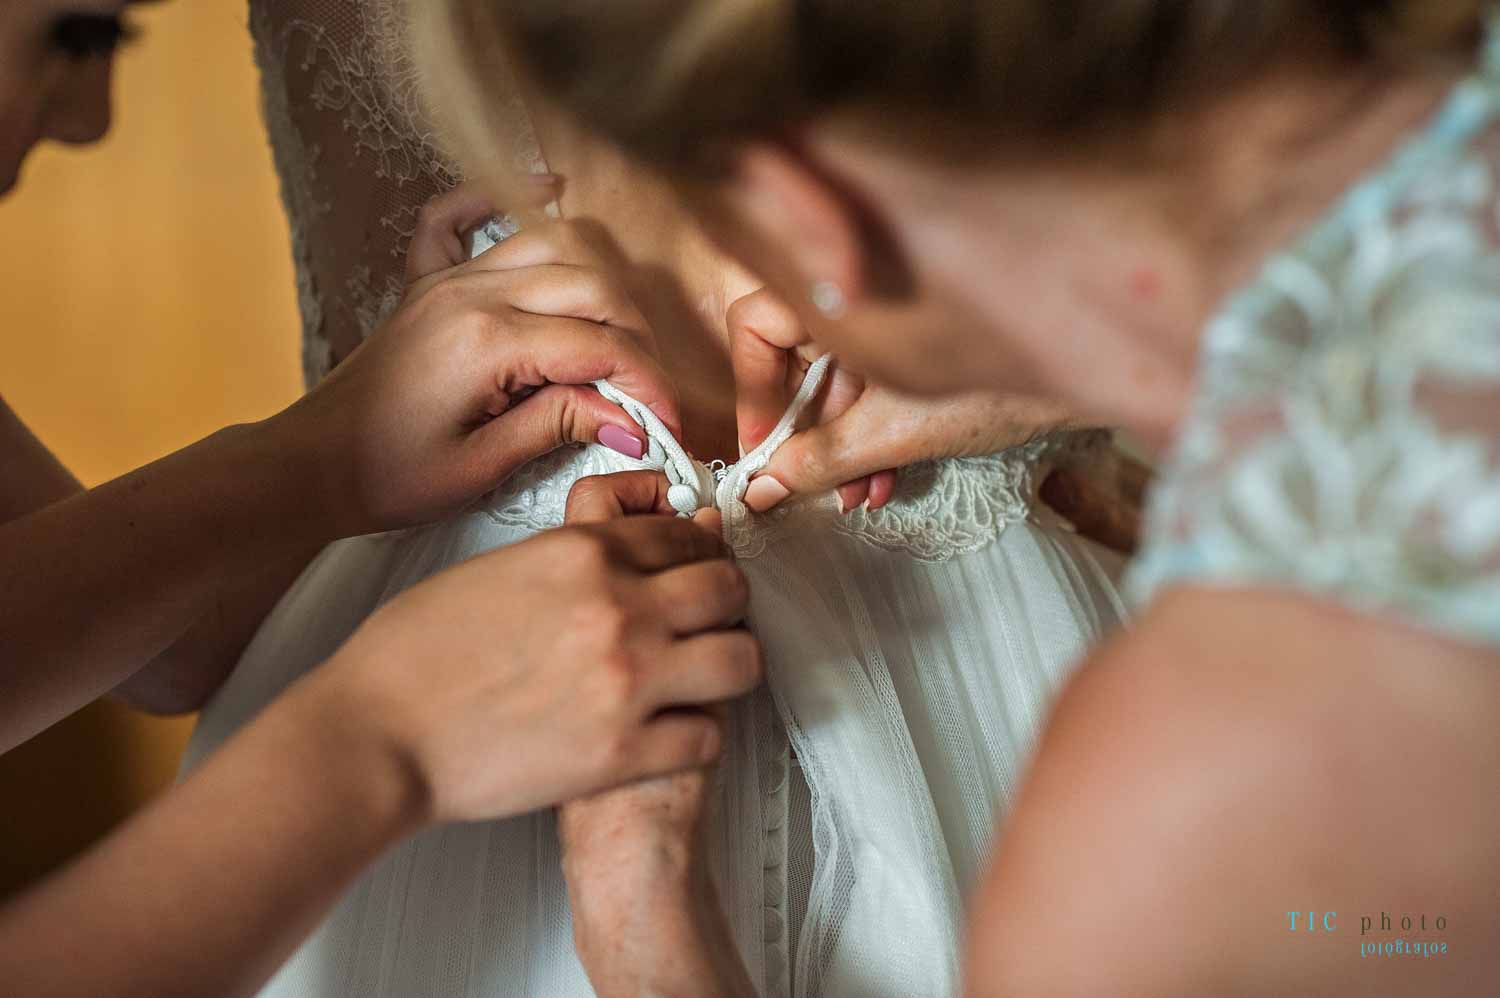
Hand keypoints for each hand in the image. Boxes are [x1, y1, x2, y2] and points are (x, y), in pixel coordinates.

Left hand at [267, 186, 679, 535]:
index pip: (599, 345)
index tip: (668, 423)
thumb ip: (559, 425)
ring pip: (552, 244)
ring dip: (600, 280)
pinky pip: (462, 217)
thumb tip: (631, 418)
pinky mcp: (428, 282)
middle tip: (647, 390)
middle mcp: (471, 294)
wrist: (311, 465)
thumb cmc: (389, 476)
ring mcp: (448, 280)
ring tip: (619, 334)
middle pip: (591, 285)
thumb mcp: (481, 467)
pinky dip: (503, 197)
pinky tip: (546, 188)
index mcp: (486, 343)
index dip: (647, 384)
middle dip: (636, 337)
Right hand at [310, 470, 760, 824]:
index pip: (682, 535)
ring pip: (739, 661)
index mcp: (582, 551)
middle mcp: (618, 606)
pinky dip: (698, 736)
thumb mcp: (496, 569)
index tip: (696, 571)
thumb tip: (609, 558)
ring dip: (728, 668)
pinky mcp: (624, 752)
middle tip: (711, 624)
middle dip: (727, 605)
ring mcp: (628, 679)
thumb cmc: (412, 655)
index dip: (697, 554)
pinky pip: (709, 737)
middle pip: (728, 589)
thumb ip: (566, 556)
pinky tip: (673, 734)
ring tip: (704, 680)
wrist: (377, 733)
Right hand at [729, 288, 1076, 513]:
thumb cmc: (1008, 376)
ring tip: (862, 497)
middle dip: (808, 432)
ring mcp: (899, 299)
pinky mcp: (932, 326)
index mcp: (842, 276)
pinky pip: (881, 372)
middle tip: (815, 490)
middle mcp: (863, 276)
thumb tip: (759, 488)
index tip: (759, 451)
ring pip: (842, 372)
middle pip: (798, 356)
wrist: (1111, 360)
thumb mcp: (897, 430)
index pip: (755, 323)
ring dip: (845, 439)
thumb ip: (819, 458)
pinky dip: (878, 421)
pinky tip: (889, 477)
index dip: (750, 390)